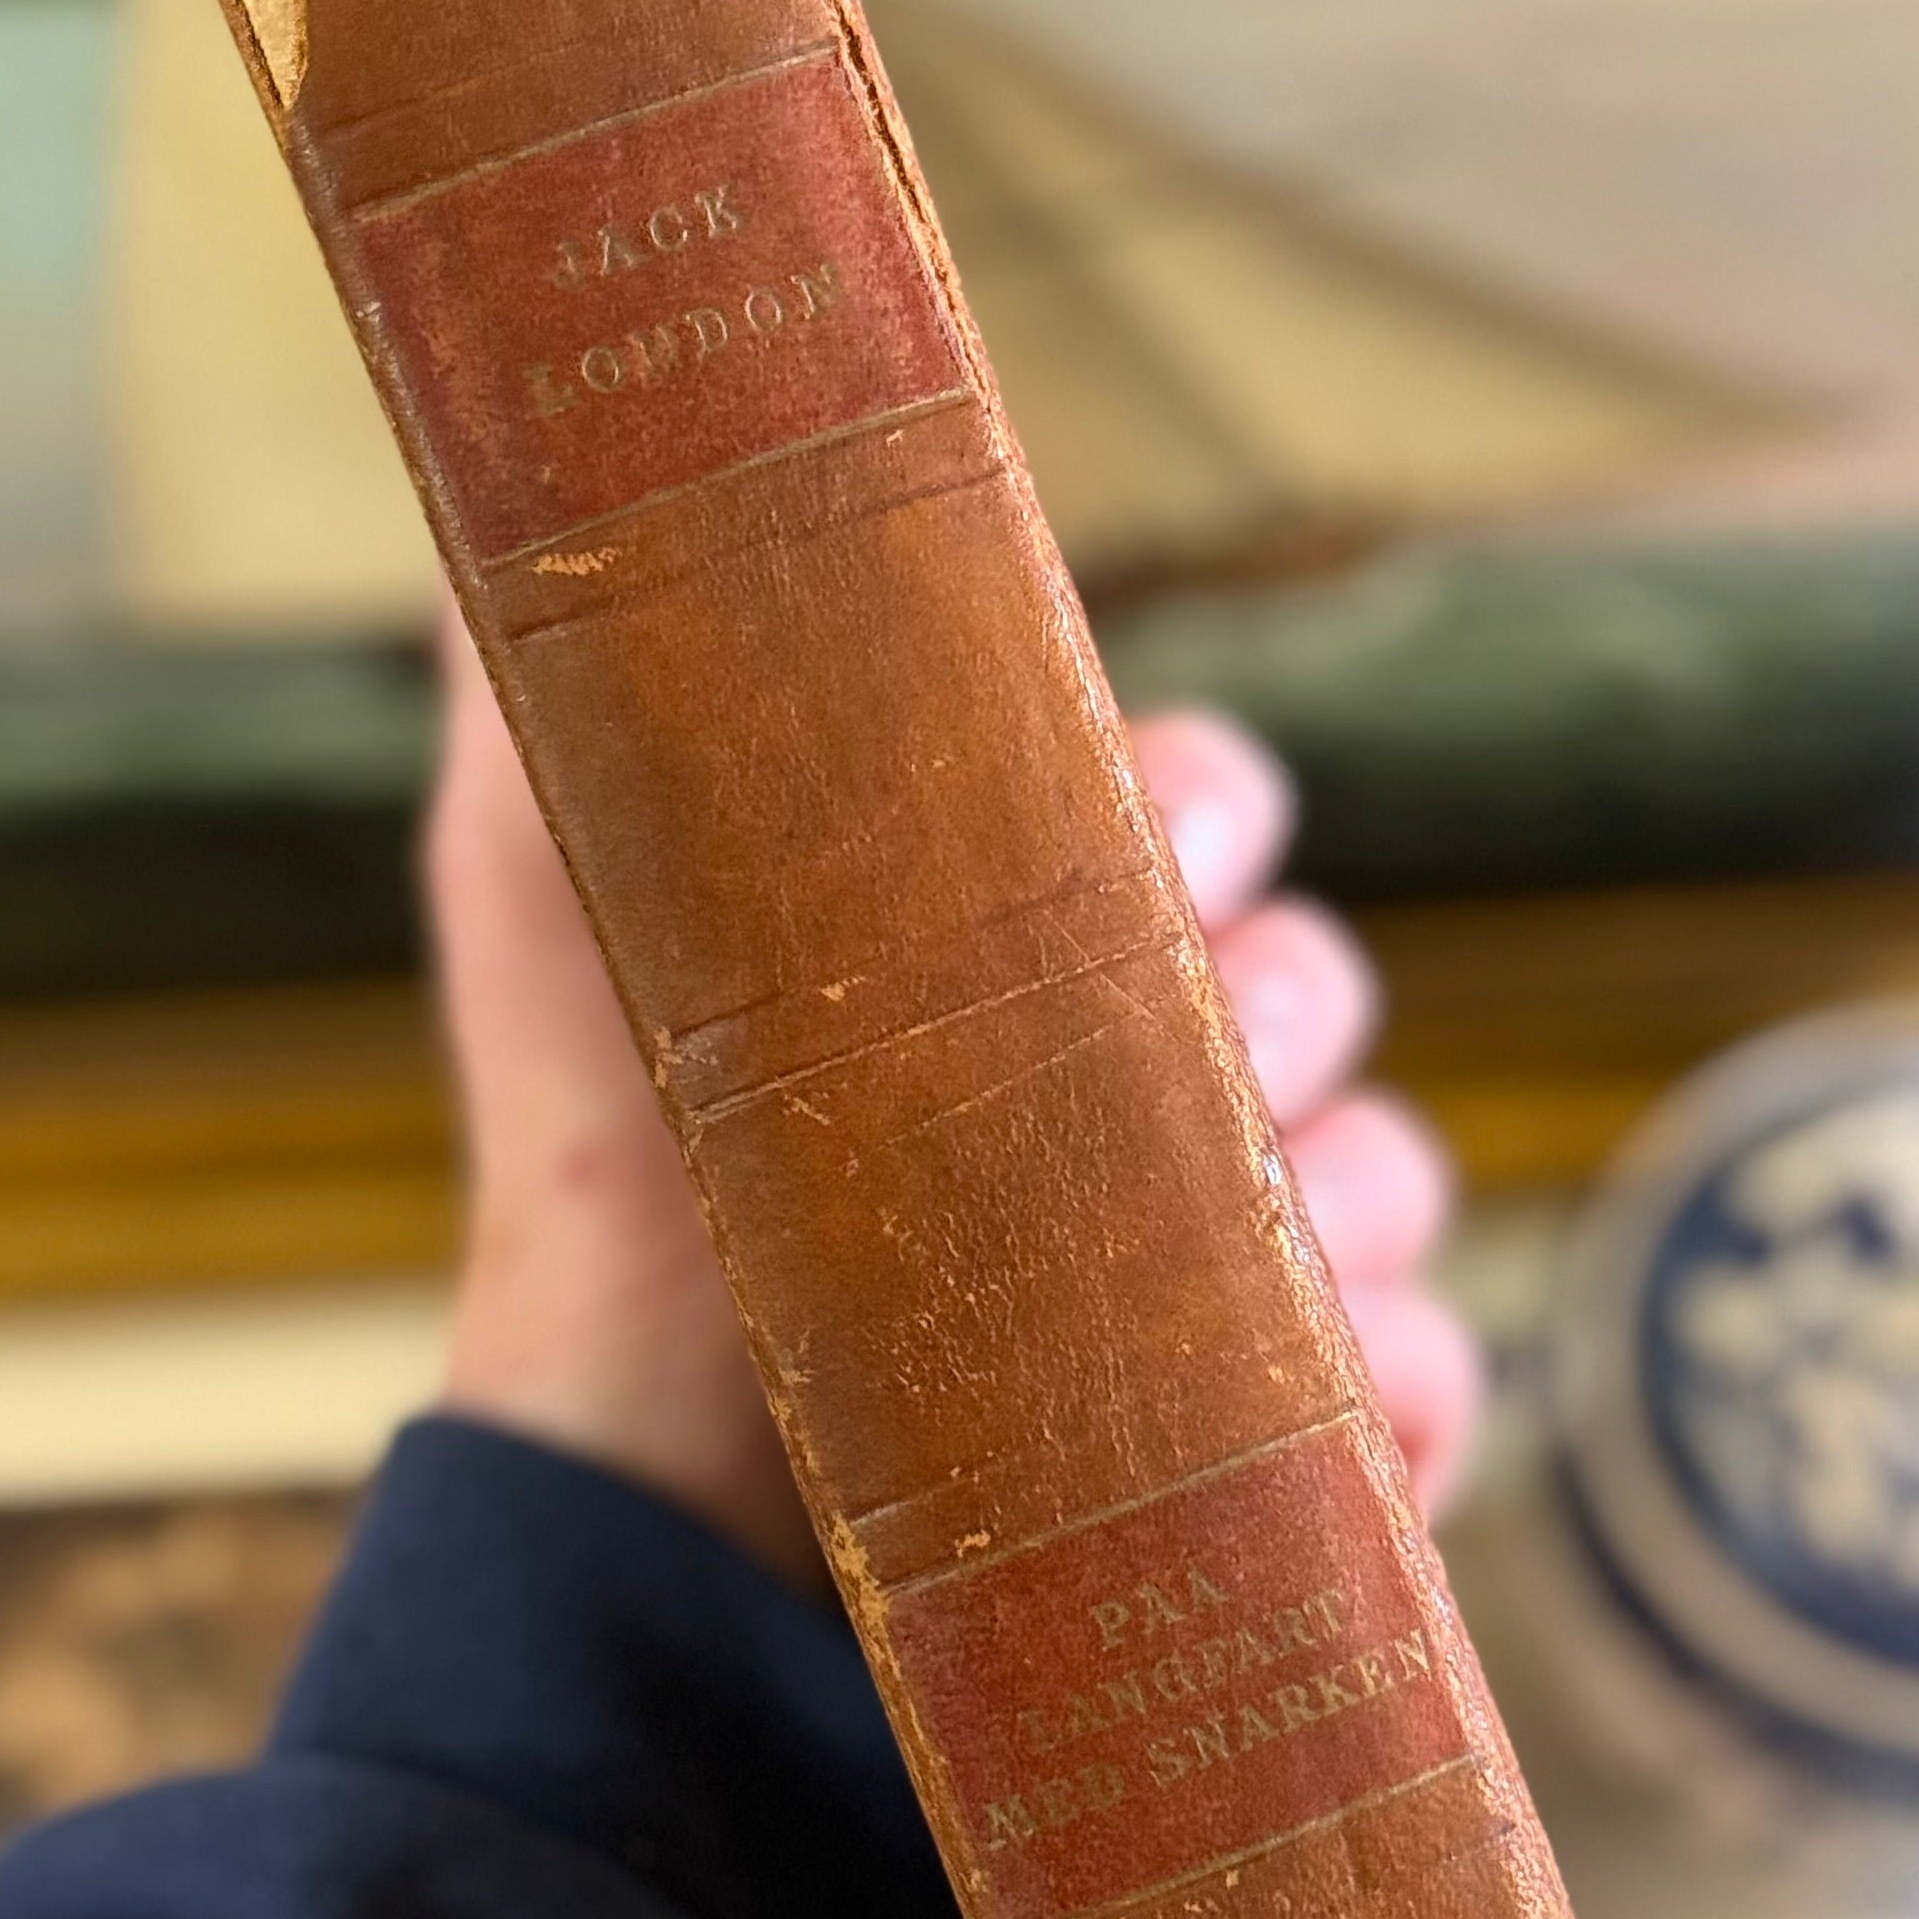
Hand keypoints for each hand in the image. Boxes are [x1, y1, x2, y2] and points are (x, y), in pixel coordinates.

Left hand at [429, 623, 1483, 1586]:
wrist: (625, 1455)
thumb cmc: (603, 1145)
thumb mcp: (550, 875)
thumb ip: (555, 669)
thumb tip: (505, 463)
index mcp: (1038, 914)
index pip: (1201, 800)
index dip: (1211, 805)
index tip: (1162, 852)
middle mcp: (1149, 1060)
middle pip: (1320, 975)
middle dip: (1293, 1001)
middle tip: (1207, 1053)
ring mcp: (1224, 1238)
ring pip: (1385, 1168)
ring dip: (1348, 1201)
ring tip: (1237, 1274)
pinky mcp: (1267, 1416)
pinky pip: (1413, 1384)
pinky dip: (1395, 1396)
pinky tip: (1324, 1412)